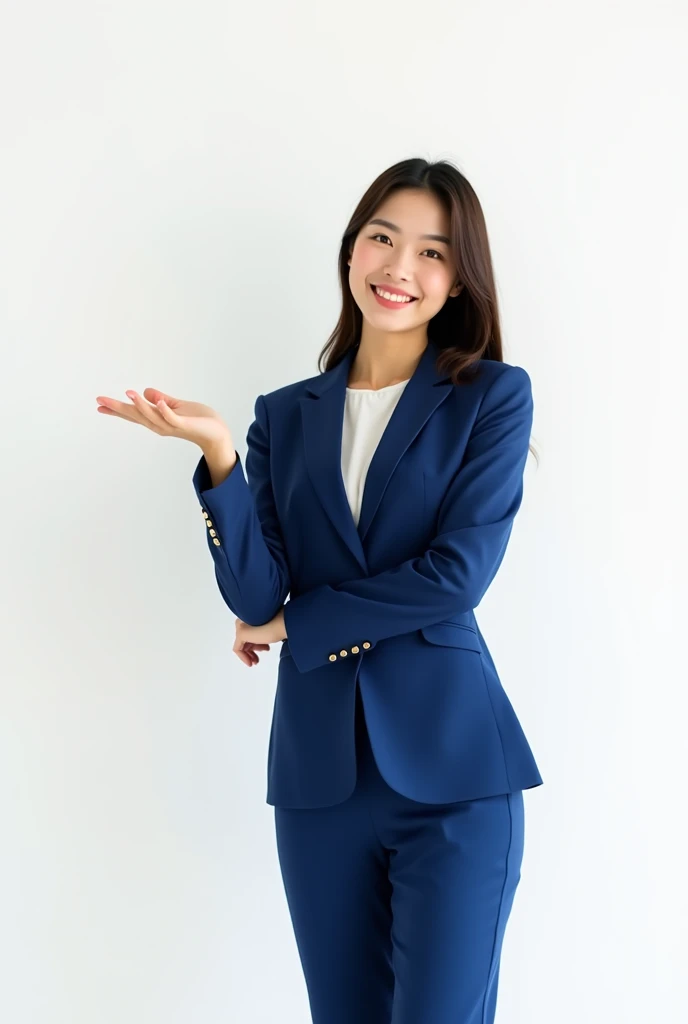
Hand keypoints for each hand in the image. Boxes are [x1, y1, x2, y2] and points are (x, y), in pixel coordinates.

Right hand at [95, 388, 232, 451]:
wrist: (217, 433)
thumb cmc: (199, 420)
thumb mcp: (176, 406)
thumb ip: (161, 399)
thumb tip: (145, 391)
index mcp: (157, 419)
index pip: (133, 413)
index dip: (117, 409)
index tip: (99, 404)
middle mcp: (160, 425)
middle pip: (136, 415)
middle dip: (118, 408)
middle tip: (100, 401)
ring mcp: (172, 426)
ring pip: (152, 416)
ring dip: (140, 405)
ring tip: (128, 393)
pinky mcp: (185, 424)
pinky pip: (172, 418)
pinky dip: (165, 410)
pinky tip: (158, 402)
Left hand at [233, 608, 286, 667]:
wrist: (282, 623)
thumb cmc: (280, 625)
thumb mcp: (268, 632)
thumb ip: (261, 636)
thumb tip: (262, 645)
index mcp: (250, 616)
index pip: (250, 633)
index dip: (257, 644)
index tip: (266, 649)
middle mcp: (243, 619)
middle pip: (245, 639)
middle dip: (253, 649)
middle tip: (258, 659)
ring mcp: (241, 626)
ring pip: (241, 644)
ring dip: (249, 654)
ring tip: (256, 661)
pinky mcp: (241, 633)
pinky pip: (237, 649)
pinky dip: (243, 657)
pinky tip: (250, 663)